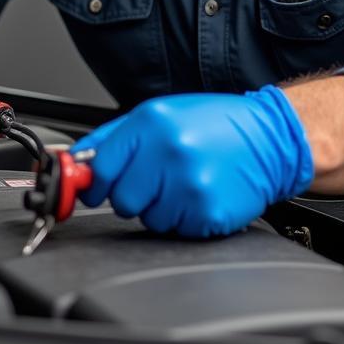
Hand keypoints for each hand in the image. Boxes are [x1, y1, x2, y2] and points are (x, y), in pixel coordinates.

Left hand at [71, 86, 313, 237]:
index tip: (93, 188)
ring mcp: (189, 185)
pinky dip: (183, 218)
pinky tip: (199, 195)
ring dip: (159, 207)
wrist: (270, 137)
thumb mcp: (161, 113)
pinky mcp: (207, 213)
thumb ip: (113, 138)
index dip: (94, 183)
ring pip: (147, 218)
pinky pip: (174, 230)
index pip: (100, 168)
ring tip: (184, 182)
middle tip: (157, 178)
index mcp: (153, 123)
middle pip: (120, 199)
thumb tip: (73, 162)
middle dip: (133, 193)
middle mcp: (169, 152)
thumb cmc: (215, 124)